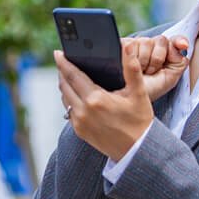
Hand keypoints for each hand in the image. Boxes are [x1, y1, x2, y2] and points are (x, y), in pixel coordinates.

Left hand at [56, 41, 154, 160]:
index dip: (64, 62)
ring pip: (65, 98)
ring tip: (69, 75)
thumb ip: (131, 68)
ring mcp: (79, 123)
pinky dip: (69, 99)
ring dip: (65, 86)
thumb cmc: (140, 121)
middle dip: (63, 72)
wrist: (137, 151)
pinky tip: (76, 94)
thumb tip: (128, 47)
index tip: (58, 53)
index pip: (73, 75)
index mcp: (95, 99)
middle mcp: (83, 111)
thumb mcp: (138, 93)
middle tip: (64, 61)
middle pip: (65, 85)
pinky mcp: (79, 131)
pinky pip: (68, 110)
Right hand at [121, 35, 188, 100]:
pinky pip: (131, 43)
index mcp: (167, 51)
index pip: (176, 40)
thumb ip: (180, 61)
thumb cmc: (151, 88)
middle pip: (161, 40)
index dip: (179, 41)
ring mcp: (138, 43)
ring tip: (141, 70)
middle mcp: (153, 45)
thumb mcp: (170, 78)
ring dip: (144, 61)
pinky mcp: (124, 43)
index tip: (183, 45)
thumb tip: (183, 46)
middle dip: (158, 58)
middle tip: (151, 71)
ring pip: (146, 42)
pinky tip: (131, 66)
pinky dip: (132, 57)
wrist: (132, 96)